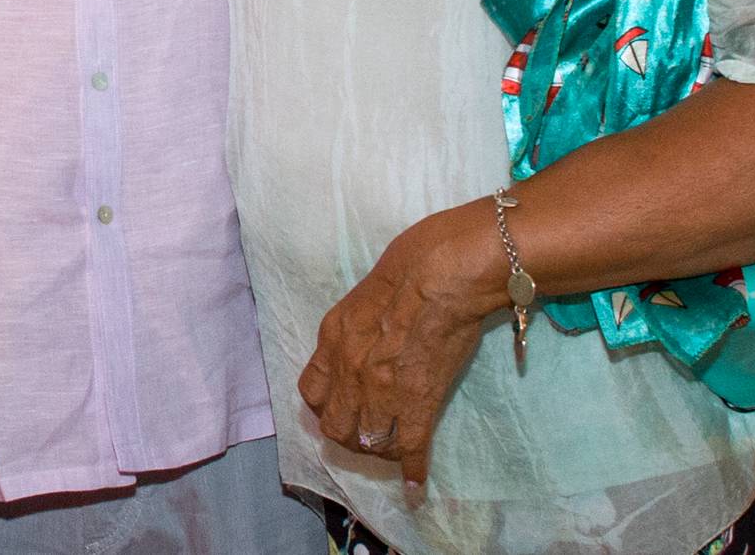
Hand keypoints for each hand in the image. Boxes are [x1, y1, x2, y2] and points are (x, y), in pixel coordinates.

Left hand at [296, 207, 497, 506]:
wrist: (443, 271)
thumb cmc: (411, 267)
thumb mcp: (361, 297)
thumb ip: (355, 328)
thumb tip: (364, 342)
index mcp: (333, 340)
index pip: (311, 392)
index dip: (325, 406)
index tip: (342, 409)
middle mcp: (349, 370)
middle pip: (335, 426)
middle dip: (349, 436)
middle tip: (369, 434)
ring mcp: (381, 391)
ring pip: (368, 443)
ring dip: (380, 451)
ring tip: (394, 450)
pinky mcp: (418, 402)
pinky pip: (411, 449)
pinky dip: (413, 472)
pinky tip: (416, 486)